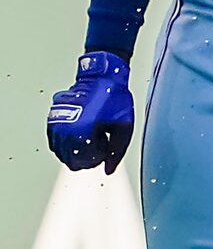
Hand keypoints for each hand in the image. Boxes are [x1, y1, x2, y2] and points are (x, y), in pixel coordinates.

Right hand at [46, 50, 132, 173]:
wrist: (101, 77)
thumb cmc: (114, 99)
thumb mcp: (124, 127)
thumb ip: (117, 152)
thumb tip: (109, 170)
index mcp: (82, 131)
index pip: (85, 161)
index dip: (99, 158)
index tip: (106, 147)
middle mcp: (65, 129)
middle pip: (70, 160)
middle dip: (87, 157)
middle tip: (99, 144)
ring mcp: (56, 124)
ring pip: (60, 152)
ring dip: (75, 151)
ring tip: (91, 137)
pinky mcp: (52, 119)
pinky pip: (54, 142)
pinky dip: (65, 144)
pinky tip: (79, 137)